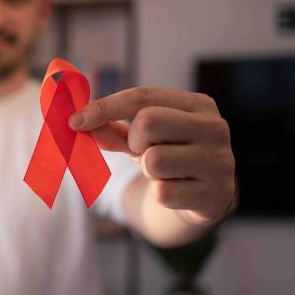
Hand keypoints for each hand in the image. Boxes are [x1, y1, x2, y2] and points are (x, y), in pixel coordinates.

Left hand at [69, 87, 236, 224]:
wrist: (207, 197)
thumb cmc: (172, 156)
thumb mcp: (144, 139)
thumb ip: (113, 130)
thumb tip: (80, 124)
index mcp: (198, 105)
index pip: (143, 97)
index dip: (104, 107)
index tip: (74, 122)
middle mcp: (215, 127)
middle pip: (147, 122)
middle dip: (134, 140)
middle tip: (144, 151)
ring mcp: (220, 161)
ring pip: (154, 160)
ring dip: (149, 170)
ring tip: (164, 172)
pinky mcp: (216, 195)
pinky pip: (164, 193)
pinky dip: (161, 194)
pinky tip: (177, 191)